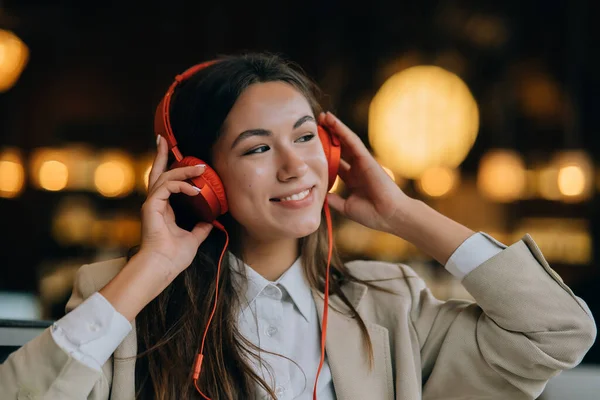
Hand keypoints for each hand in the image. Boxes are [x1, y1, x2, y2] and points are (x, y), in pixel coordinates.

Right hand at [138, 135, 213, 273]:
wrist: (162, 266)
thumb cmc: (173, 257)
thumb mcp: (193, 238)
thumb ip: (200, 228)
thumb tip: (211, 221)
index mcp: (163, 209)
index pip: (165, 183)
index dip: (171, 169)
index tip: (175, 155)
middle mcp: (155, 203)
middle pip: (157, 172)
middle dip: (161, 154)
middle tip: (163, 138)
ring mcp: (152, 204)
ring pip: (165, 176)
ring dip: (184, 170)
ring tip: (201, 168)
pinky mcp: (151, 205)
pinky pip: (167, 186)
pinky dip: (182, 184)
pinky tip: (195, 189)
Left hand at [320, 111, 411, 234]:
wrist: (388, 216)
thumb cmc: (372, 214)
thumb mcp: (347, 207)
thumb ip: (335, 200)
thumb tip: (321, 197)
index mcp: (352, 179)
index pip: (335, 162)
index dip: (324, 154)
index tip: (312, 146)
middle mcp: (356, 168)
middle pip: (339, 148)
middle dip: (328, 136)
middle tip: (316, 125)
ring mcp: (362, 162)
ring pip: (345, 141)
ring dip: (334, 127)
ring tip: (323, 116)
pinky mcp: (366, 158)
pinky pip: (352, 141)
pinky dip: (342, 130)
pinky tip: (332, 121)